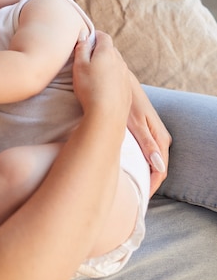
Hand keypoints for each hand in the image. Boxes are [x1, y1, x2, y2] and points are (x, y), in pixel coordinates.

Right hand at [73, 31, 131, 124]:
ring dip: (107, 65)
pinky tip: (102, 88)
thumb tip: (84, 35)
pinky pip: (119, 79)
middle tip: (87, 57)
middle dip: (100, 50)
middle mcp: (120, 62)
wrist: (107, 115)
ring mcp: (125, 76)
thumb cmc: (89, 89)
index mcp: (107, 53)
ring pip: (116, 65)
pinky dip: (112, 79)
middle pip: (110, 50)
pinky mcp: (127, 90)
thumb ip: (81, 48)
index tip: (87, 39)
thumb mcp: (79, 66)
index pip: (103, 37)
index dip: (95, 35)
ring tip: (94, 74)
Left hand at [127, 73, 171, 195]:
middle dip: (146, 183)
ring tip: (130, 187)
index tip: (139, 199)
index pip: (160, 171)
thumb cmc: (126, 100)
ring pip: (151, 161)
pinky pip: (146, 153)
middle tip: (132, 198)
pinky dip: (139, 163)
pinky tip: (129, 168)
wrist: (120, 80)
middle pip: (157, 168)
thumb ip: (147, 144)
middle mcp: (160, 137)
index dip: (150, 186)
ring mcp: (153, 134)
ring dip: (143, 173)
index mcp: (160, 138)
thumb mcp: (135, 123)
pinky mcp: (145, 131)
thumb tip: (158, 166)